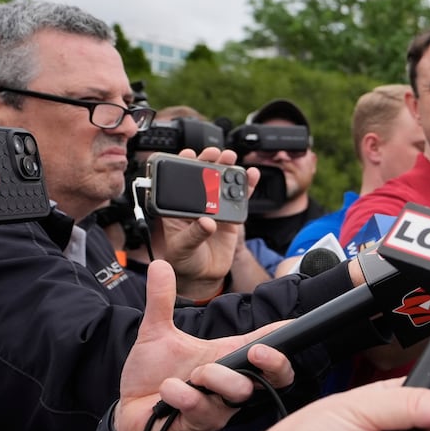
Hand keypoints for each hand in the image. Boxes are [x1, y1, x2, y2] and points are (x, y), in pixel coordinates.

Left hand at [117, 260, 292, 430]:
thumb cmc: (152, 376)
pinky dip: (183, 395)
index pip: (266, 345)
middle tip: (258, 351)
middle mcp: (230, 382)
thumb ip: (162, 300)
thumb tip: (160, 264)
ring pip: (240, 392)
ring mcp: (219, 405)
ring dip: (217, 378)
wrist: (128, 412)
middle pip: (276, 378)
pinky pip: (202, 409)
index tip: (296, 322)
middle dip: (275, 363)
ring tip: (193, 374)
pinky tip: (168, 390)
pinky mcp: (200, 424)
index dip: (286, 335)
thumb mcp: (156, 333)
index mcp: (227, 357)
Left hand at [159, 147, 259, 297]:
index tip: (189, 155)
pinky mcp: (230, 216)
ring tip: (231, 159)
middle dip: (209, 162)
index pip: (178, 182)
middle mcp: (196, 204)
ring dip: (228, 169)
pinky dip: (247, 186)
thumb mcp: (182, 248)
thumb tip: (207, 222)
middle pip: (203, 177)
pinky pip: (239, 199)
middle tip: (215, 154)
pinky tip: (252, 175)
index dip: (183, 165)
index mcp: (177, 208)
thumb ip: (194, 234)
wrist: (202, 276)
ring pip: (222, 184)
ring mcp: (215, 209)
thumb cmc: (184, 261)